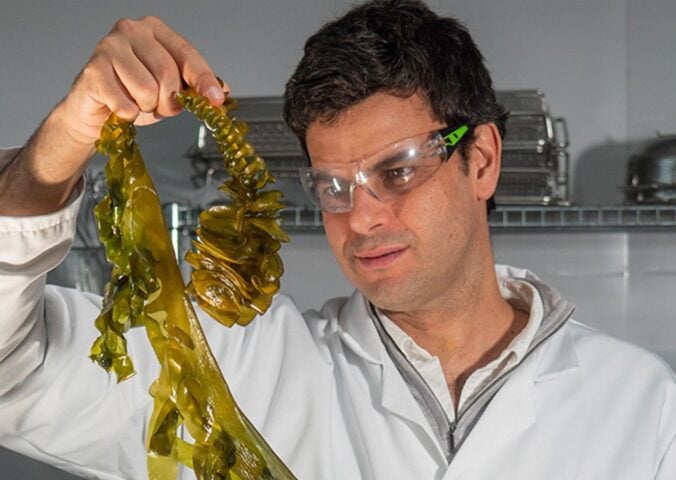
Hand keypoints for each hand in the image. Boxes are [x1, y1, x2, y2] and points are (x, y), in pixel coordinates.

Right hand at [0, 16, 227, 215]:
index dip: (203, 79)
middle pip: (168, 74)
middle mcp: (131, 30)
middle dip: (170, 101)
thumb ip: (194, 87)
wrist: (95, 111)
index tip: (215, 99)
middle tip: (161, 108)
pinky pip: (126, 105)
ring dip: (147, 108)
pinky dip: (128, 115)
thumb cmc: (133, 95)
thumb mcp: (170, 90)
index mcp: (155, 29)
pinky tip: (119, 106)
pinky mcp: (93, 70)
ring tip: (137, 103)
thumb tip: (221, 90)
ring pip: (147, 90)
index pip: (187, 54)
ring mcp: (109, 47)